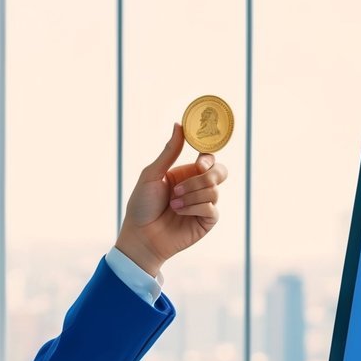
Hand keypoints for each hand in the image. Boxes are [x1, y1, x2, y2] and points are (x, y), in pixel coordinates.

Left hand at [116, 123, 228, 277]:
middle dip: (206, 176)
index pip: (209, 158)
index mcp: (186, 173)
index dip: (208, 158)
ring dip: (192, 194)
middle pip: (220, 172)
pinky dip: (194, 207)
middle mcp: (198, 187)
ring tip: (173, 204)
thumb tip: (179, 124)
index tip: (199, 162)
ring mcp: (203, 204)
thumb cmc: (142, 205)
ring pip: (214, 190)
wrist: (141, 236)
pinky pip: (212, 208)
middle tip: (185, 184)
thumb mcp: (152, 174)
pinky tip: (179, 212)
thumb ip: (169, 152)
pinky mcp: (206, 221)